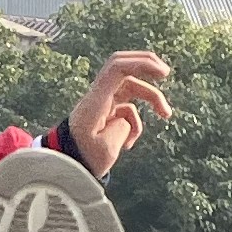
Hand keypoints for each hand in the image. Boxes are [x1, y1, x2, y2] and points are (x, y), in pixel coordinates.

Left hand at [64, 50, 174, 173]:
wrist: (64, 167)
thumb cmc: (81, 159)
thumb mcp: (106, 149)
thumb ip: (122, 128)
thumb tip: (126, 118)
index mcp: (97, 100)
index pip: (118, 68)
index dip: (142, 63)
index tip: (163, 74)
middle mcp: (100, 97)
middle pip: (124, 67)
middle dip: (146, 65)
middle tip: (166, 72)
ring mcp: (103, 104)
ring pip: (132, 89)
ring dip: (151, 99)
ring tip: (167, 115)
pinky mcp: (107, 114)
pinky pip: (128, 110)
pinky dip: (135, 124)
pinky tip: (128, 144)